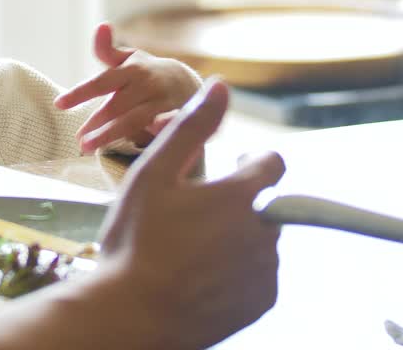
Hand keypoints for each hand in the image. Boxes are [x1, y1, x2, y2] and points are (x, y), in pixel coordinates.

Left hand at [54, 23, 201, 152]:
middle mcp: (147, 84)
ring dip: (112, 133)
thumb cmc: (149, 73)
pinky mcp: (180, 116)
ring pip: (136, 119)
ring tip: (89, 147)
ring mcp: (163, 101)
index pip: (102, 82)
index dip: (80, 93)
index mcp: (132, 70)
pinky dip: (165, 126)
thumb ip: (107, 50)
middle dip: (95, 122)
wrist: (192, 84)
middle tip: (77, 139)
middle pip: (116, 105)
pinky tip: (154, 133)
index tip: (58, 104)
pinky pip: (171, 123)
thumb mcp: (130, 59)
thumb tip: (100, 26)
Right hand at [94, 79, 284, 348]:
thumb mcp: (153, 174)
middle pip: (264, 205)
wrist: (131, 317)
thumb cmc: (135, 242)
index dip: (252, 160)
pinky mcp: (260, 303)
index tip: (232, 166)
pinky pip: (258, 277)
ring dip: (237, 238)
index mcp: (241, 196)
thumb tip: (221, 85)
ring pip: (260, 241)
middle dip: (238, 204)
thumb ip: (191, 126)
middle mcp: (263, 233)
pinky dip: (238, 272)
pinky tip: (201, 275)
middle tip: (194, 216)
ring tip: (192, 250)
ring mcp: (264, 271)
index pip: (272, 162)